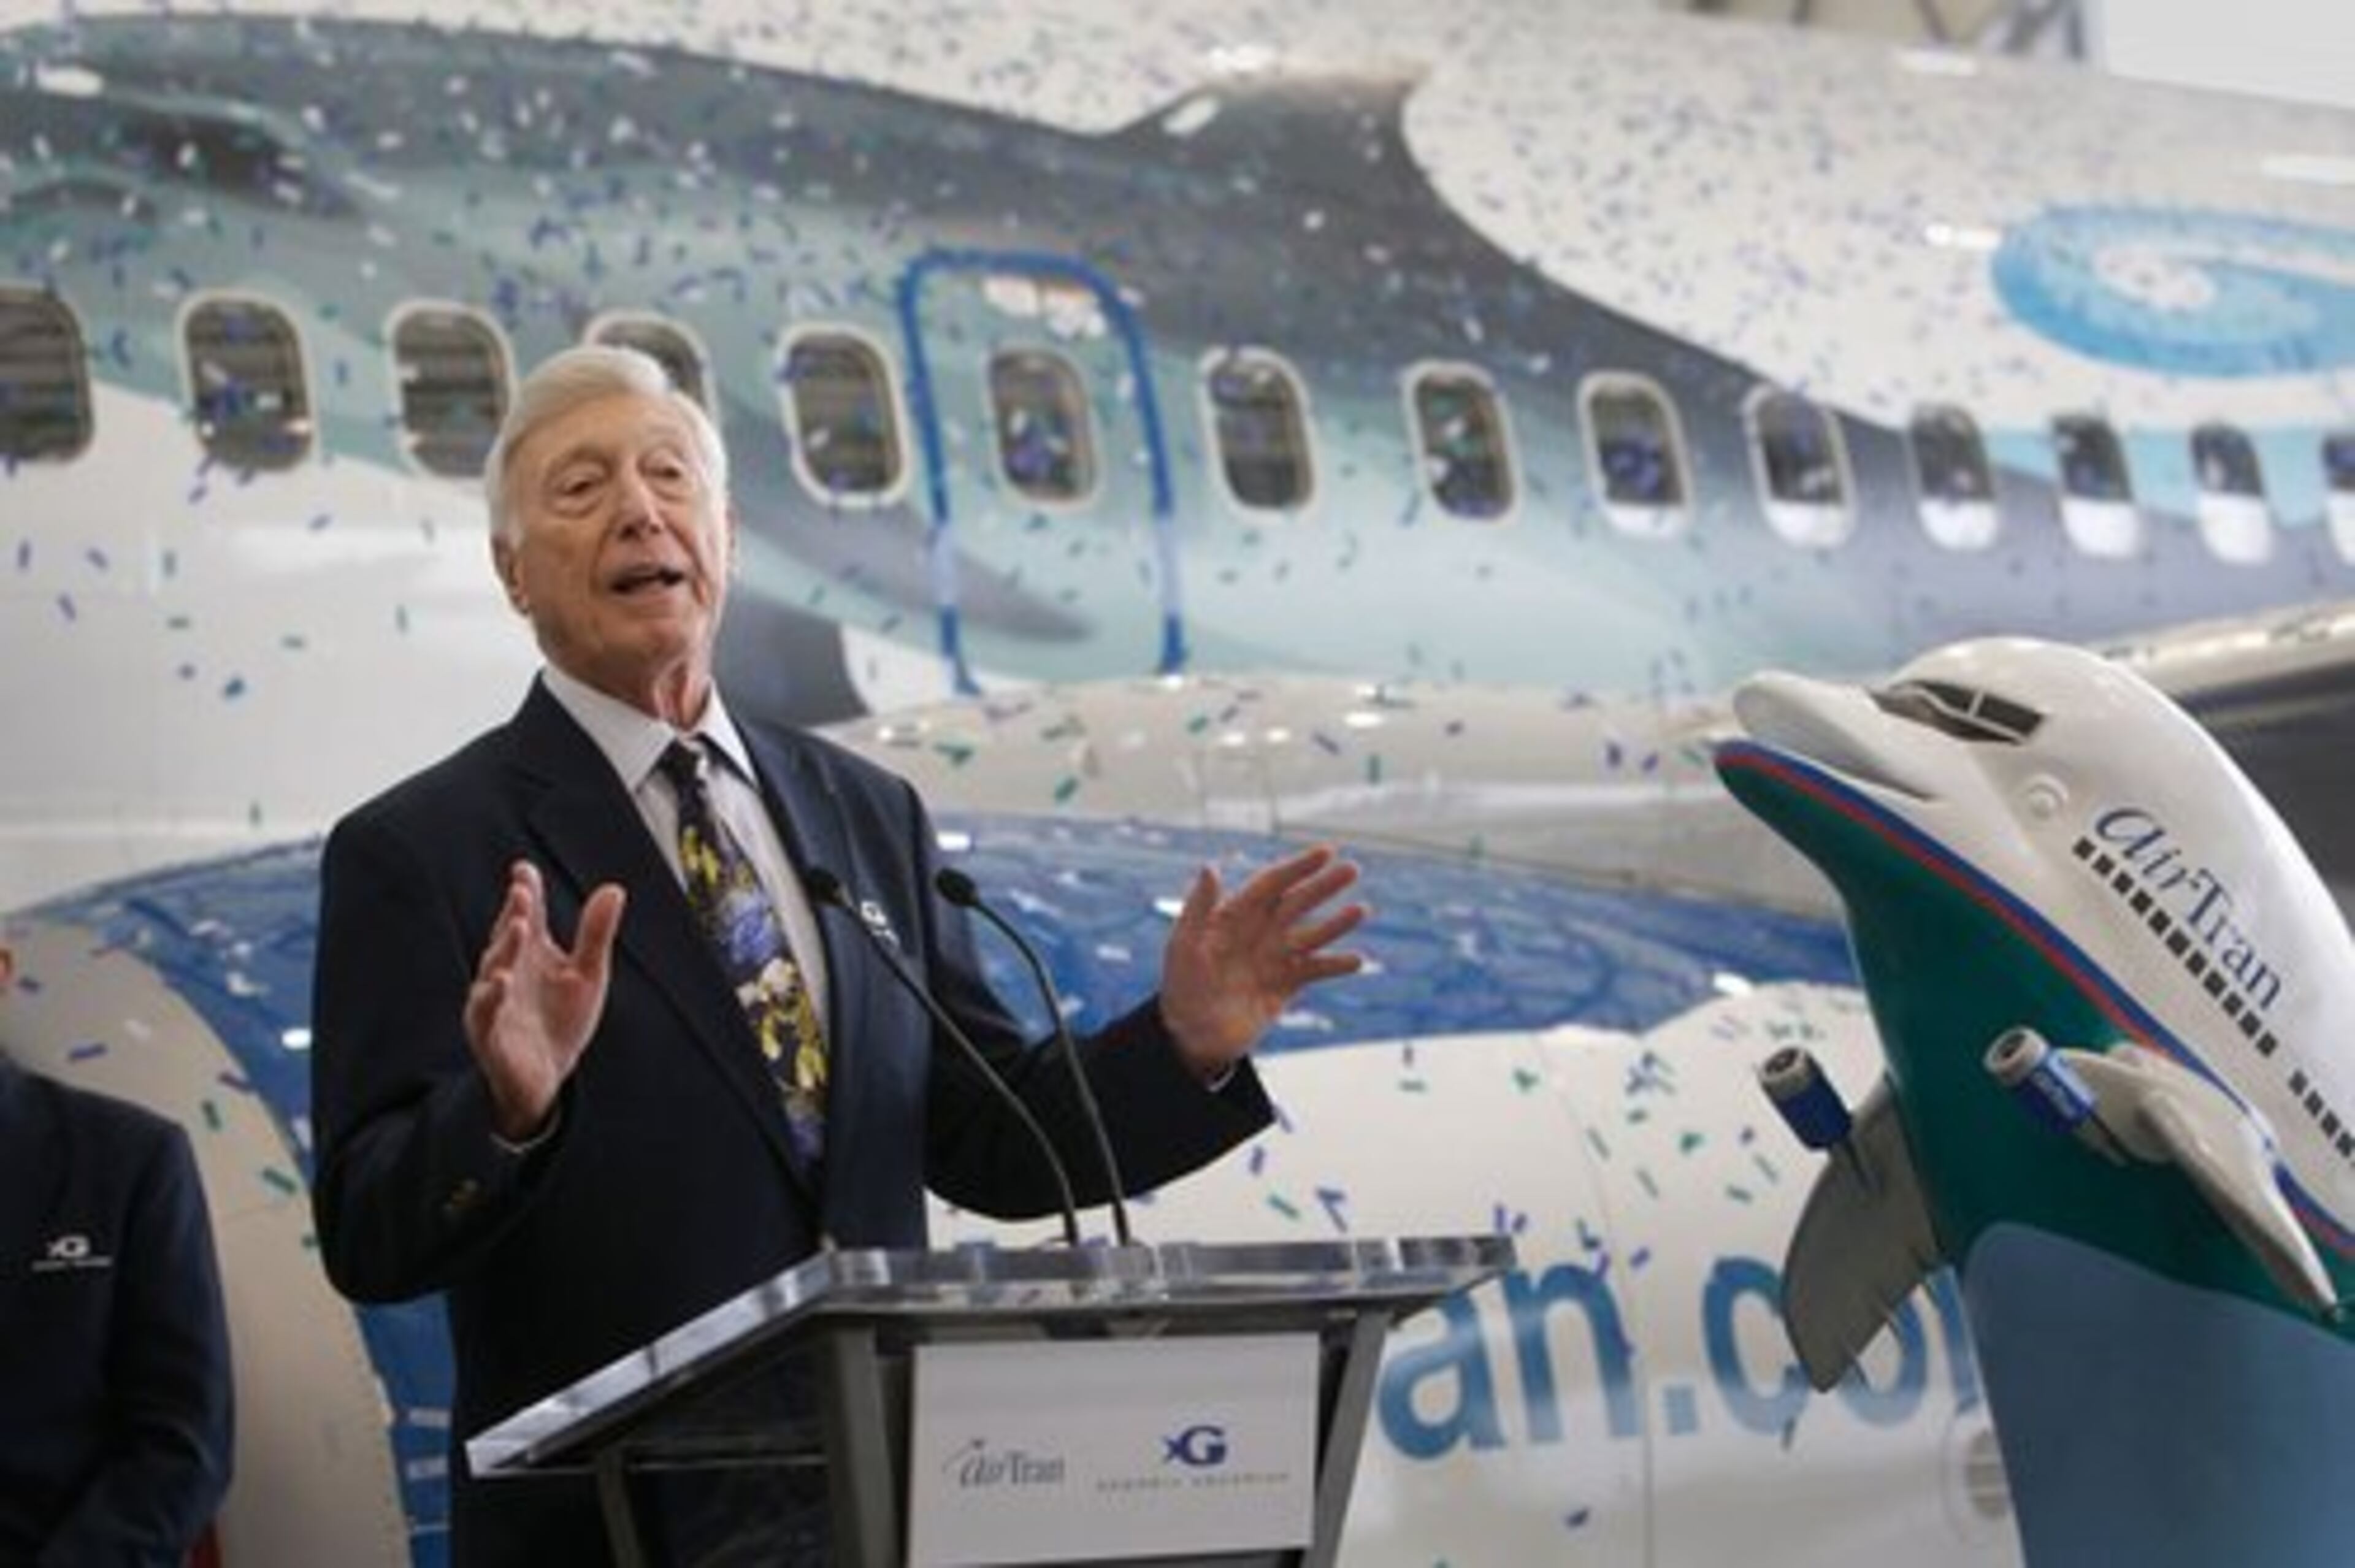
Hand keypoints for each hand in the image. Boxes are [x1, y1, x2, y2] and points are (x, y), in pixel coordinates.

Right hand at [462, 861, 625, 1140]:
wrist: (549, 1076)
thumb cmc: (563, 1020)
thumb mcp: (588, 974)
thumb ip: (595, 934)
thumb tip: (614, 888)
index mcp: (531, 952)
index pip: (526, 915)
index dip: (525, 892)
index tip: (524, 871)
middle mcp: (508, 970)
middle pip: (508, 936)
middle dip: (514, 913)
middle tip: (522, 891)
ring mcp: (494, 1000)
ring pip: (493, 968)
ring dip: (504, 947)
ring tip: (519, 926)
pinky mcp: (489, 1033)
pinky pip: (484, 1013)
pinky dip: (490, 997)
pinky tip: (501, 981)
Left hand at [1158, 843, 1366, 1081]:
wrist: (1192, 1037)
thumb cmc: (1182, 986)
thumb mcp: (1186, 945)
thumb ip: (1199, 907)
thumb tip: (1210, 866)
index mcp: (1235, 915)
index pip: (1271, 884)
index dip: (1297, 867)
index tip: (1325, 852)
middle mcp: (1260, 931)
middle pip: (1298, 902)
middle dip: (1324, 886)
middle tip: (1352, 869)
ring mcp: (1275, 958)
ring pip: (1312, 934)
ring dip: (1336, 923)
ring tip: (1361, 910)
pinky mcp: (1285, 985)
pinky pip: (1315, 970)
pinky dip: (1336, 965)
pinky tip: (1356, 959)